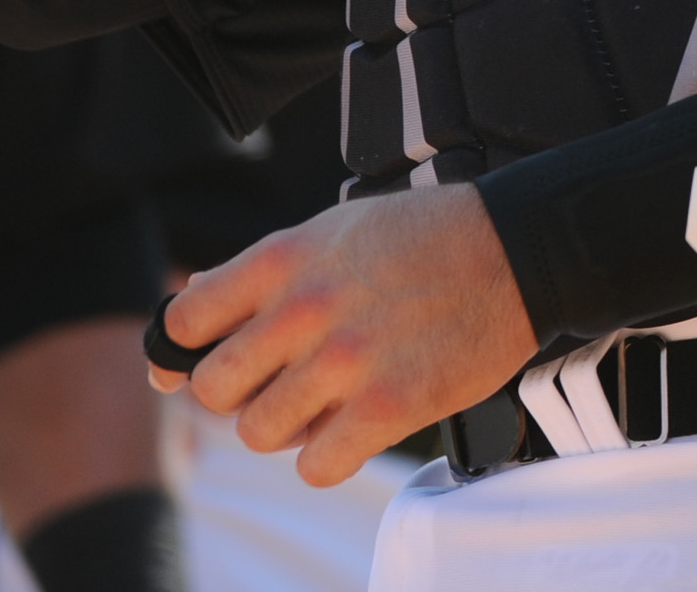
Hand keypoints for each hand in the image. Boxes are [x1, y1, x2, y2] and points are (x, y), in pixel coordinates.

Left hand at [150, 185, 533, 486]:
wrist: (513, 248)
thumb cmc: (423, 236)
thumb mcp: (331, 229)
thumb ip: (262, 272)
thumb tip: (193, 301)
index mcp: (283, 258)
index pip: (185, 320)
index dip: (183, 348)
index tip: (200, 359)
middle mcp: (304, 310)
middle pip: (214, 388)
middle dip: (237, 394)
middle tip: (272, 385)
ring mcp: (345, 362)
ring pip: (259, 433)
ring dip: (284, 428)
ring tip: (320, 406)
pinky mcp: (388, 408)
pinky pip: (317, 466)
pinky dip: (327, 457)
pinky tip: (350, 430)